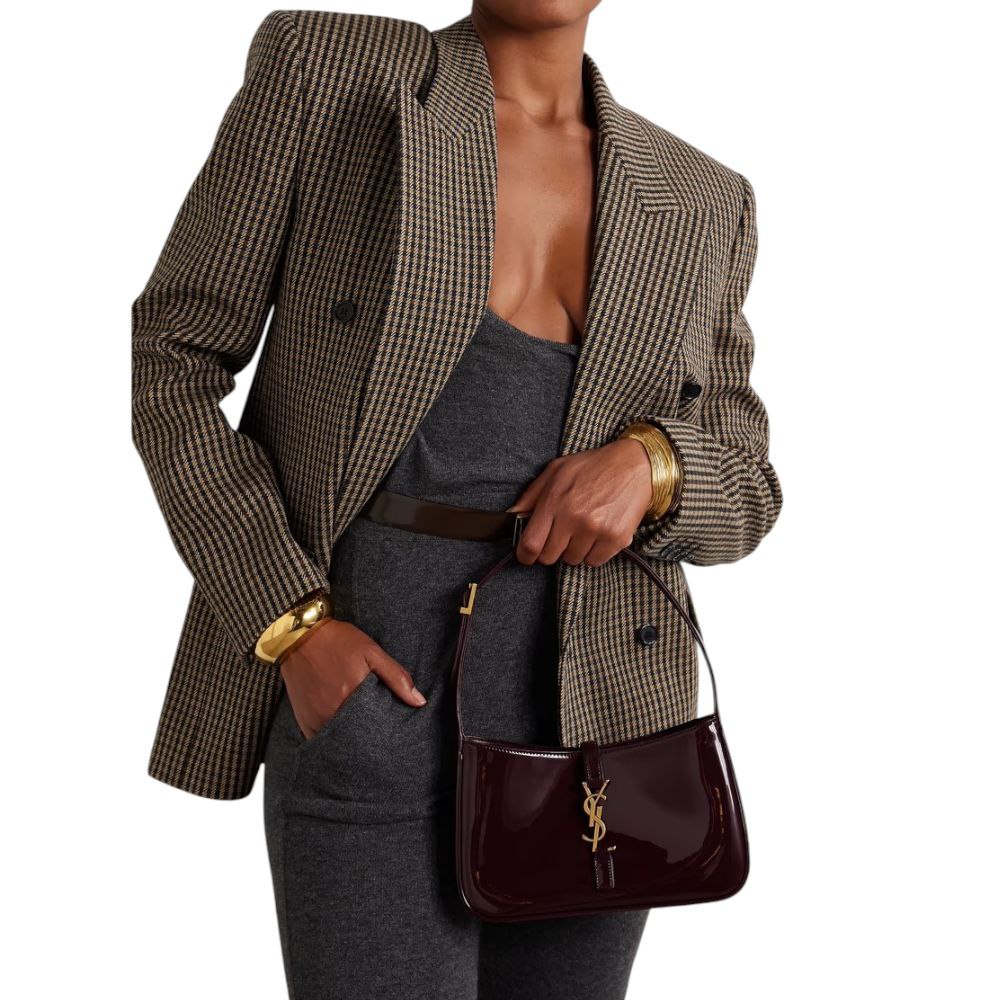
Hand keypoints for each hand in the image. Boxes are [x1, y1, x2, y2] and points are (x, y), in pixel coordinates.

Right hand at [279, 618, 425, 739]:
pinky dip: (331, 737)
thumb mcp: (372, 652)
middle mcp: (331, 713)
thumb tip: (419, 701)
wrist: (299, 635)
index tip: (392, 734)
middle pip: (356, 738)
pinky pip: (319, 739)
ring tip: (360, 731)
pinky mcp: (303, 720)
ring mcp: (315, 719)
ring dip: (349, 739)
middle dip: (368, 738)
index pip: (375, 729)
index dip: (385, 734)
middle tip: (377, 735)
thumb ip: (396, 677)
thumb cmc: (338, 641)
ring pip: (338, 741)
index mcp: (352, 697)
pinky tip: (340, 729)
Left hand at [507, 438, 651, 566]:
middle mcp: (573, 517)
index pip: (530, 544)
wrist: (635, 465)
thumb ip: (531, 496)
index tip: (528, 554)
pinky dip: (594, 552)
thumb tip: (511, 516)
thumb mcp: (556, 471)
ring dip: (574, 549)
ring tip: (584, 528)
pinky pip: (594, 561)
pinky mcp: (616, 538)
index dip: (525, 555)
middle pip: (550, 557)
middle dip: (552, 549)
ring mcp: (596, 530)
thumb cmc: (592, 467)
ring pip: (572, 560)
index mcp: (554, 501)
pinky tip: (599, 533)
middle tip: (562, 534)